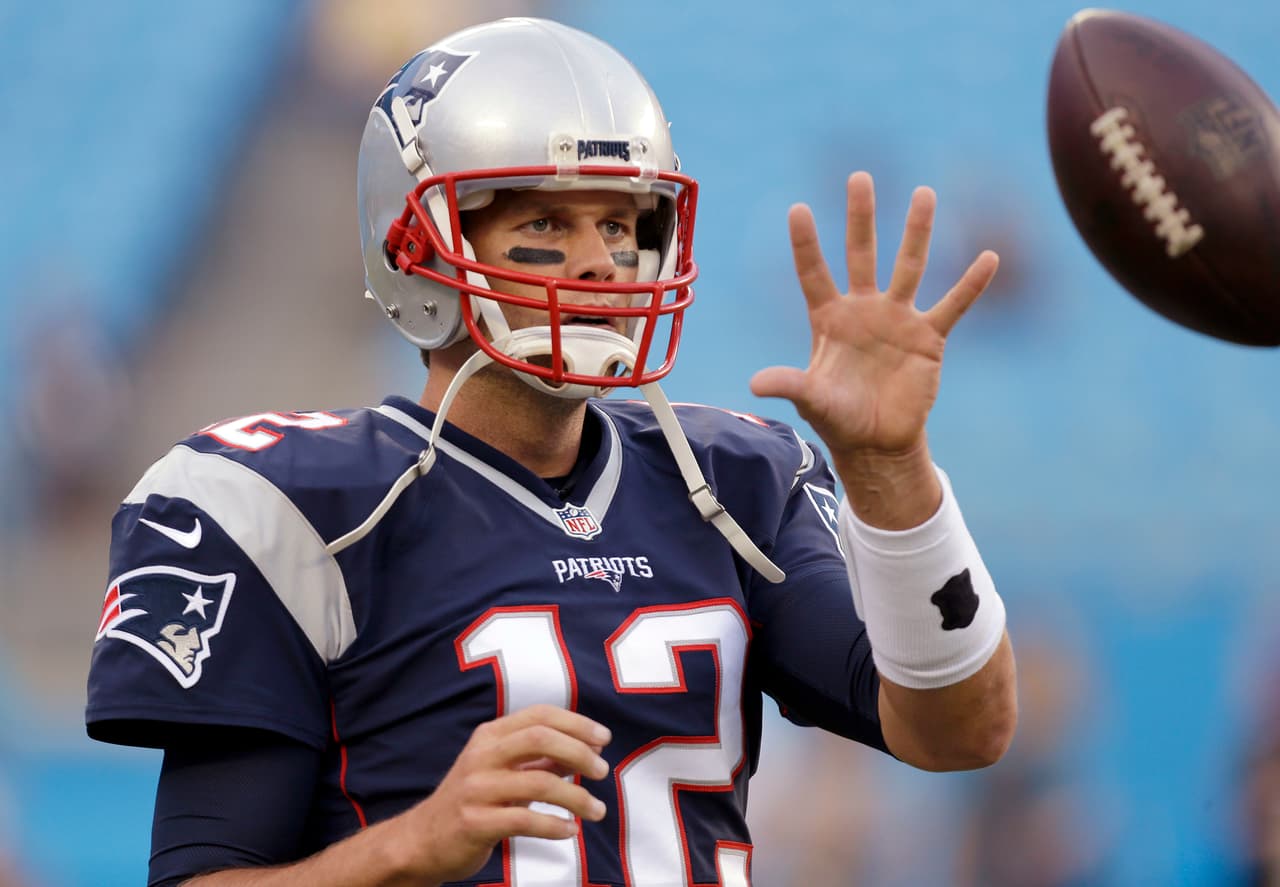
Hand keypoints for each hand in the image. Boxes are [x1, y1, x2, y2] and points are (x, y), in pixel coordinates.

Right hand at [391, 704, 610, 882]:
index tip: (603, 739)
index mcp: (490, 736)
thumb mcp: (503, 771)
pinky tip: (570, 831)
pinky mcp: (475, 822)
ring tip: (597, 810)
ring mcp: (476, 789)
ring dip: (576, 797)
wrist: (422, 840)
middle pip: (540, 738)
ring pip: (539, 782)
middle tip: (601, 771)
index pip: (539, 715)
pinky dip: (555, 825)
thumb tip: (586, 750)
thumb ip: (540, 759)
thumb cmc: (473, 801)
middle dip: (579, 752)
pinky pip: (525, 820)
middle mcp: (482, 755)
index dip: (576, 723)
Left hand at [750, 171, 997, 462]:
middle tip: (859, 177)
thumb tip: (756, 383)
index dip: (806, 243)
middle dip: (861, 216)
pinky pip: (953, 305)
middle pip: (862, 253)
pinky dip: (971, 284)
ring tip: (924, 193)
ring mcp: (898, 319)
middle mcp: (864, 309)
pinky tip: (989, 257)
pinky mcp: (928, 337)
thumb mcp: (812, 400)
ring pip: (910, 266)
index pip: (814, 274)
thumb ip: (789, 385)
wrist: (877, 442)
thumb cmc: (839, 418)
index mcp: (830, 319)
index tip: (797, 208)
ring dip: (917, 231)